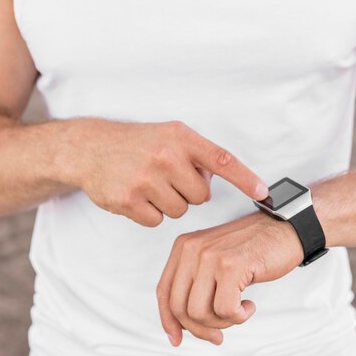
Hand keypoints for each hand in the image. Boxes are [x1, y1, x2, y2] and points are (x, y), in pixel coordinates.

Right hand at [58, 119, 268, 226]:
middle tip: (167, 178)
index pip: (221, 159)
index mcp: (180, 138)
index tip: (263, 193)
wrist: (91, 149)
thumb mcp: (169, 135)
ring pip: (180, 211)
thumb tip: (218, 176)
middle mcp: (165, 157)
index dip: (245, 178)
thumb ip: (196, 153)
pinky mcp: (128, 200)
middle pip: (201, 196)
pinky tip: (137, 195)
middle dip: (188, 192)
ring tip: (149, 184)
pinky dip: (150, 213)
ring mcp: (145, 180)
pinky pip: (157, 221)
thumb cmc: (137, 143)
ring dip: (169, 203)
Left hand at [156, 211, 303, 345]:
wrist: (284, 230)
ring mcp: (210, 256)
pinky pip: (225, 309)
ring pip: (199, 312)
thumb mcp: (214, 262)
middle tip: (218, 334)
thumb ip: (195, 286)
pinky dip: (239, 316)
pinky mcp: (231, 266)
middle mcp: (192, 249)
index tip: (177, 339)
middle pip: (179, 307)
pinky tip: (250, 305)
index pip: (164, 292)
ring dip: (221, 323)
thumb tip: (182, 327)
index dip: (168, 320)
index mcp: (183, 247)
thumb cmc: (252, 250)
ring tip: (238, 312)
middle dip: (199, 328)